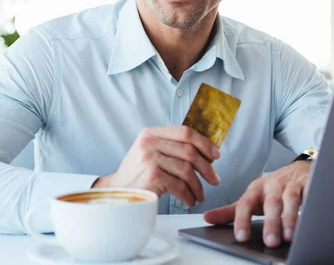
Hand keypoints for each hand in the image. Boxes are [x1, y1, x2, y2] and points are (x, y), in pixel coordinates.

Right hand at [93, 126, 220, 206]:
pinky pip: (180, 186)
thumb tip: (206, 151)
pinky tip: (190, 200)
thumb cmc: (138, 174)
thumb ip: (171, 146)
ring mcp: (150, 159)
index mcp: (151, 133)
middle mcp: (149, 143)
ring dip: (198, 186)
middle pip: (189, 151)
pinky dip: (188, 195)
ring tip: (200, 195)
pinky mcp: (152, 176)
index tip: (216, 156)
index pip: (184, 131)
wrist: (117, 191)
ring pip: (187, 170)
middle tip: (215, 180)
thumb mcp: (150, 151)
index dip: (204, 143)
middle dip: (206, 168)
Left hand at [203, 160, 310, 247]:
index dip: (242, 219)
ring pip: (291, 199)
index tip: (241, 237)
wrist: (298, 170)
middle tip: (269, 241)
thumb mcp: (251, 198)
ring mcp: (292, 184)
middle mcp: (273, 185)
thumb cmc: (272, 189)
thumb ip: (231, 211)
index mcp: (256, 189)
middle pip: (271, 203)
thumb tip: (207, 218)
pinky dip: (311, 205)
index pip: (246, 204)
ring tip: (289, 236)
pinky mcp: (310, 184)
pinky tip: (311, 219)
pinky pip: (312, 194)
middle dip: (270, 222)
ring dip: (290, 217)